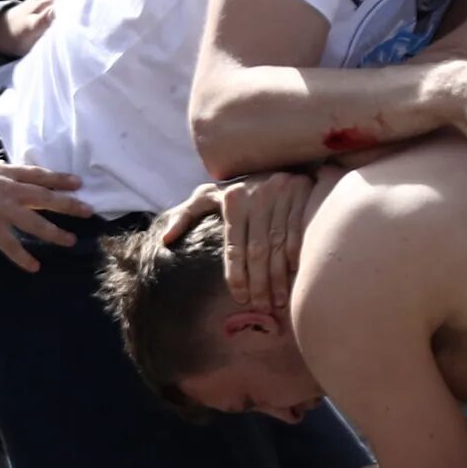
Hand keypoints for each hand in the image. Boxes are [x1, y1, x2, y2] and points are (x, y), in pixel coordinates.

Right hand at [0, 161, 89, 268]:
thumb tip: (7, 172)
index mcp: (6, 174)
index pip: (39, 175)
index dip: (59, 179)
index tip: (78, 183)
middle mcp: (9, 191)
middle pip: (45, 198)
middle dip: (68, 204)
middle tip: (87, 211)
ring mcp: (2, 211)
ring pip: (35, 223)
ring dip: (54, 233)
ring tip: (70, 241)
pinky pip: (11, 246)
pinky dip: (23, 257)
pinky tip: (35, 267)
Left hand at [166, 172, 314, 312]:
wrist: (275, 159)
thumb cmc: (237, 188)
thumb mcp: (208, 195)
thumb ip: (186, 215)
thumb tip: (165, 241)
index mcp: (231, 200)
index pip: (234, 248)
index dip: (237, 276)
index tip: (239, 299)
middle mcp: (256, 197)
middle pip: (257, 251)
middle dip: (259, 284)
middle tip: (261, 308)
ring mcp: (280, 195)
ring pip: (278, 246)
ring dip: (278, 278)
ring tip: (277, 302)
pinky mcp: (301, 194)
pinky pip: (298, 232)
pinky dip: (296, 256)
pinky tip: (294, 277)